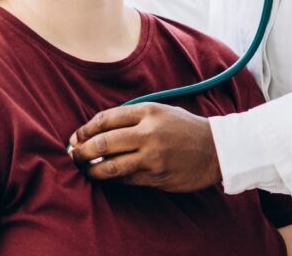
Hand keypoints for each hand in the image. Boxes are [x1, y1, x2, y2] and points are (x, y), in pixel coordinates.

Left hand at [68, 103, 221, 191]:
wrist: (216, 150)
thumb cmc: (185, 128)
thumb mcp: (161, 111)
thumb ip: (133, 117)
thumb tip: (98, 130)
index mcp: (148, 112)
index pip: (106, 119)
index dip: (85, 129)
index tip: (76, 137)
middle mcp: (149, 133)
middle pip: (103, 142)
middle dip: (82, 151)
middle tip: (75, 156)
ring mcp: (153, 157)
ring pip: (111, 166)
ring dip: (93, 169)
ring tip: (87, 170)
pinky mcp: (157, 176)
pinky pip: (126, 179)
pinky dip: (114, 179)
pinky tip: (109, 176)